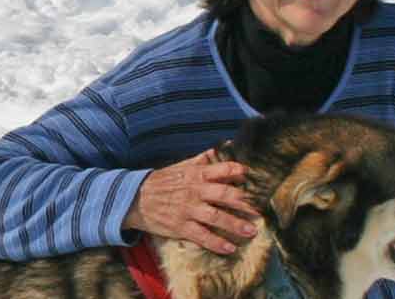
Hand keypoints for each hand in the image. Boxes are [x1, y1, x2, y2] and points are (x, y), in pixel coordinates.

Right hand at [123, 150, 261, 253]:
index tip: (253, 177)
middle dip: (245, 203)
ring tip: (252, 231)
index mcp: (196, 174)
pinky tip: (230, 248)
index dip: (239, 173)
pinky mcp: (180, 227)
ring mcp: (188, 210)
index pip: (222, 170)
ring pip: (216, 217)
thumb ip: (203, 159)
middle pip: (225, 195)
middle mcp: (195, 191)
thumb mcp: (181, 166)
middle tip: (260, 211)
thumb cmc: (162, 181)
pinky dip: (216, 243)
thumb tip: (223, 146)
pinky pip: (202, 236)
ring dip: (235, 225)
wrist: (134, 198)